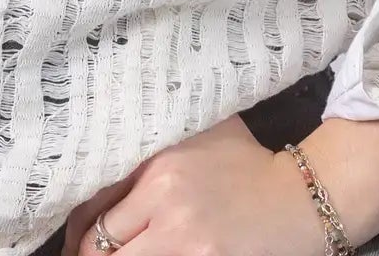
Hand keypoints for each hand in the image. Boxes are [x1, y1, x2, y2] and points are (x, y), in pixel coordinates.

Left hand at [56, 113, 334, 255]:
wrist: (302, 197)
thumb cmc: (249, 163)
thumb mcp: (198, 134)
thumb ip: (154, 143)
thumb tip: (105, 154)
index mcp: (157, 166)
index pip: (94, 207)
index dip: (77, 232)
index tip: (76, 241)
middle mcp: (165, 202)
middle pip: (100, 247)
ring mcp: (185, 241)